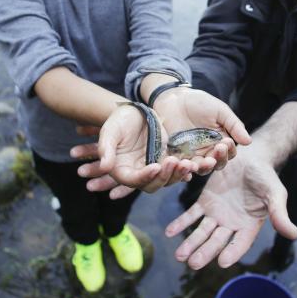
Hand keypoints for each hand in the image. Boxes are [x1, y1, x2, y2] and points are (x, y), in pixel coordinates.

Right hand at [71, 104, 197, 197]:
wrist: (134, 112)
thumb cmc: (119, 120)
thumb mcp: (110, 131)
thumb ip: (106, 149)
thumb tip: (105, 167)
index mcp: (121, 170)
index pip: (133, 180)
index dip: (144, 177)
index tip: (155, 166)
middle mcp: (138, 173)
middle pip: (152, 185)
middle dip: (164, 177)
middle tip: (173, 162)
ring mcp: (153, 167)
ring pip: (167, 180)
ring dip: (177, 175)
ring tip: (186, 163)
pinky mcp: (165, 160)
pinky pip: (176, 170)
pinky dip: (184, 170)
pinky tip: (192, 164)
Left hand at [154, 88, 250, 174]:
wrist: (174, 99)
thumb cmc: (200, 103)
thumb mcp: (220, 111)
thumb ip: (234, 125)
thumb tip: (248, 142)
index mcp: (220, 141)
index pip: (229, 153)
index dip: (229, 150)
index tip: (226, 142)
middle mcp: (208, 151)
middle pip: (217, 164)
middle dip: (219, 158)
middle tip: (217, 149)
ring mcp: (193, 155)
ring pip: (202, 168)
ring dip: (204, 167)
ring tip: (203, 162)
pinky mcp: (178, 156)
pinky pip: (183, 167)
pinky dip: (185, 170)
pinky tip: (187, 166)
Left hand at [164, 144, 296, 269]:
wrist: (251, 157)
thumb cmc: (266, 177)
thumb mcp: (275, 194)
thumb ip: (279, 215)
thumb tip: (294, 234)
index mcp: (249, 226)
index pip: (240, 243)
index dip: (232, 252)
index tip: (221, 262)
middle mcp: (231, 224)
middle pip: (216, 241)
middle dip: (204, 252)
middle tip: (192, 263)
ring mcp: (217, 214)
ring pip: (201, 231)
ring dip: (190, 243)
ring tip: (179, 255)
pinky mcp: (205, 202)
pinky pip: (192, 214)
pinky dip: (181, 223)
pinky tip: (170, 232)